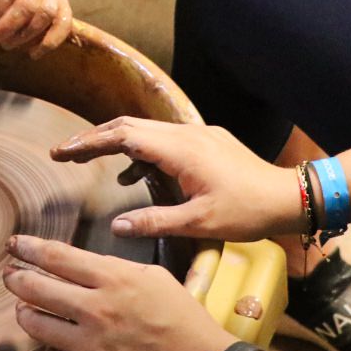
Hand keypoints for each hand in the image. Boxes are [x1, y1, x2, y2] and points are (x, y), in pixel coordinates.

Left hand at [3, 235, 234, 350]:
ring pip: (36, 325)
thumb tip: (86, 266)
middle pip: (35, 288)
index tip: (14, 245)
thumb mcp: (154, 277)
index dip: (29, 248)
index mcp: (113, 278)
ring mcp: (91, 344)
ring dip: (27, 315)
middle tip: (10, 276)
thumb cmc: (183, 319)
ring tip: (27, 311)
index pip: (56, 257)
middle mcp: (96, 308)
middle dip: (16, 279)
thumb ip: (117, 269)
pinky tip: (59, 349)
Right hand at [52, 117, 302, 242]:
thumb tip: (116, 225)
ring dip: (115, 141)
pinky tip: (131, 174)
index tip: (61, 152)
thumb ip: (154, 221)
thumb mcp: (198, 224)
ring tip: (89, 159)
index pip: (122, 136)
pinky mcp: (206, 141)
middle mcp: (185, 134)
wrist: (289, 197)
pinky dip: (140, 150)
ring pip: (145, 130)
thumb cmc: (246, 212)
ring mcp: (197, 134)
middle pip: (128, 125)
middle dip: (93, 137)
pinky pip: (163, 138)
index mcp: (179, 150)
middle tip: (64, 153)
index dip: (88, 143)